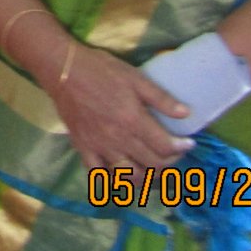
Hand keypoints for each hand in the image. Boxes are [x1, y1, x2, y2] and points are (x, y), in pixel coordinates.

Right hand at [51, 43, 193, 170]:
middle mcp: (118, 139)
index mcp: (133, 120)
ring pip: (129, 176)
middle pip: (152, 165)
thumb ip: (161, 98)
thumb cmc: (101, 70)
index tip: (188, 143)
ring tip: (153, 169)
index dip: (182, 148)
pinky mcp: (83, 148)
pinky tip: (121, 175)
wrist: (63, 70)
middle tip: (173, 154)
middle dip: (169, 163)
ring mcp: (99, 146)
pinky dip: (112, 180)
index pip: (165, 147)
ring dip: (147, 178)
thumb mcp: (135, 77)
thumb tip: (186, 114)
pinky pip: (98, 174)